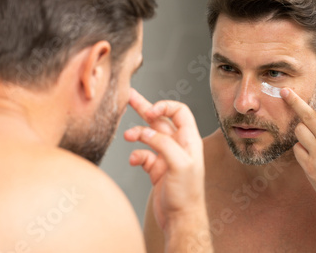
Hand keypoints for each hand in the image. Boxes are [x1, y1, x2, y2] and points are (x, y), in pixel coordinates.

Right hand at [124, 89, 205, 229]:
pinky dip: (136, 155)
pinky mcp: (156, 169)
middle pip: (161, 119)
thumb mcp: (179, 165)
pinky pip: (143, 154)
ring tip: (127, 136)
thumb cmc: (187, 194)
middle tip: (129, 96)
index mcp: (189, 140)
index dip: (165, 106)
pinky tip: (134, 161)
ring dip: (137, 133)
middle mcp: (178, 145)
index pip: (179, 111)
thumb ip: (163, 144)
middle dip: (145, 107)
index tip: (150, 111)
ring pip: (149, 136)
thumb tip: (146, 131)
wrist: (180, 219)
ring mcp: (166, 156)